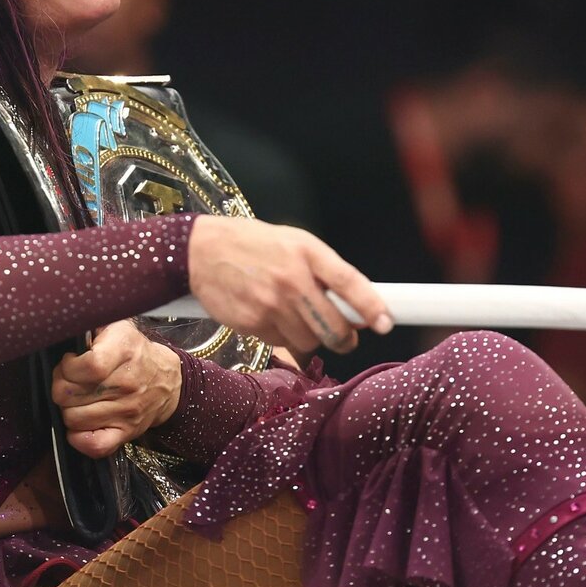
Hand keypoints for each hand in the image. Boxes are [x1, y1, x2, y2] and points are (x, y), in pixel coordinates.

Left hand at [50, 320, 181, 458]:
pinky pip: (95, 446)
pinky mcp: (126, 432)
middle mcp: (127, 383)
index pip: (89, 367)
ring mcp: (127, 411)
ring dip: (67, 409)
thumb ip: (92, 322)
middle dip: (61, 387)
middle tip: (69, 380)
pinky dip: (79, 438)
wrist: (167, 380)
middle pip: (72, 395)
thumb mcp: (118, 326)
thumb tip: (66, 326)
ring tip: (77, 398)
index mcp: (124, 351)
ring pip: (74, 419)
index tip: (69, 362)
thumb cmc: (135, 351)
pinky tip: (80, 423)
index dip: (68, 367)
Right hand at [187, 216, 392, 354]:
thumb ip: (323, 271)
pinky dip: (283, 338)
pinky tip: (271, 317)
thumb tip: (354, 307)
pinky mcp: (252, 323)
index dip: (371, 306)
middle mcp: (291, 279)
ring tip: (298, 318)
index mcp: (306, 252)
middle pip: (334, 327)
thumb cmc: (253, 245)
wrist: (199, 251)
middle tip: (346, 336)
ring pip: (310, 342)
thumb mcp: (293, 243)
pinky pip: (281, 343)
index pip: (349, 282)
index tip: (386, 323)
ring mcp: (271, 304)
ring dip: (312, 338)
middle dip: (345, 338)